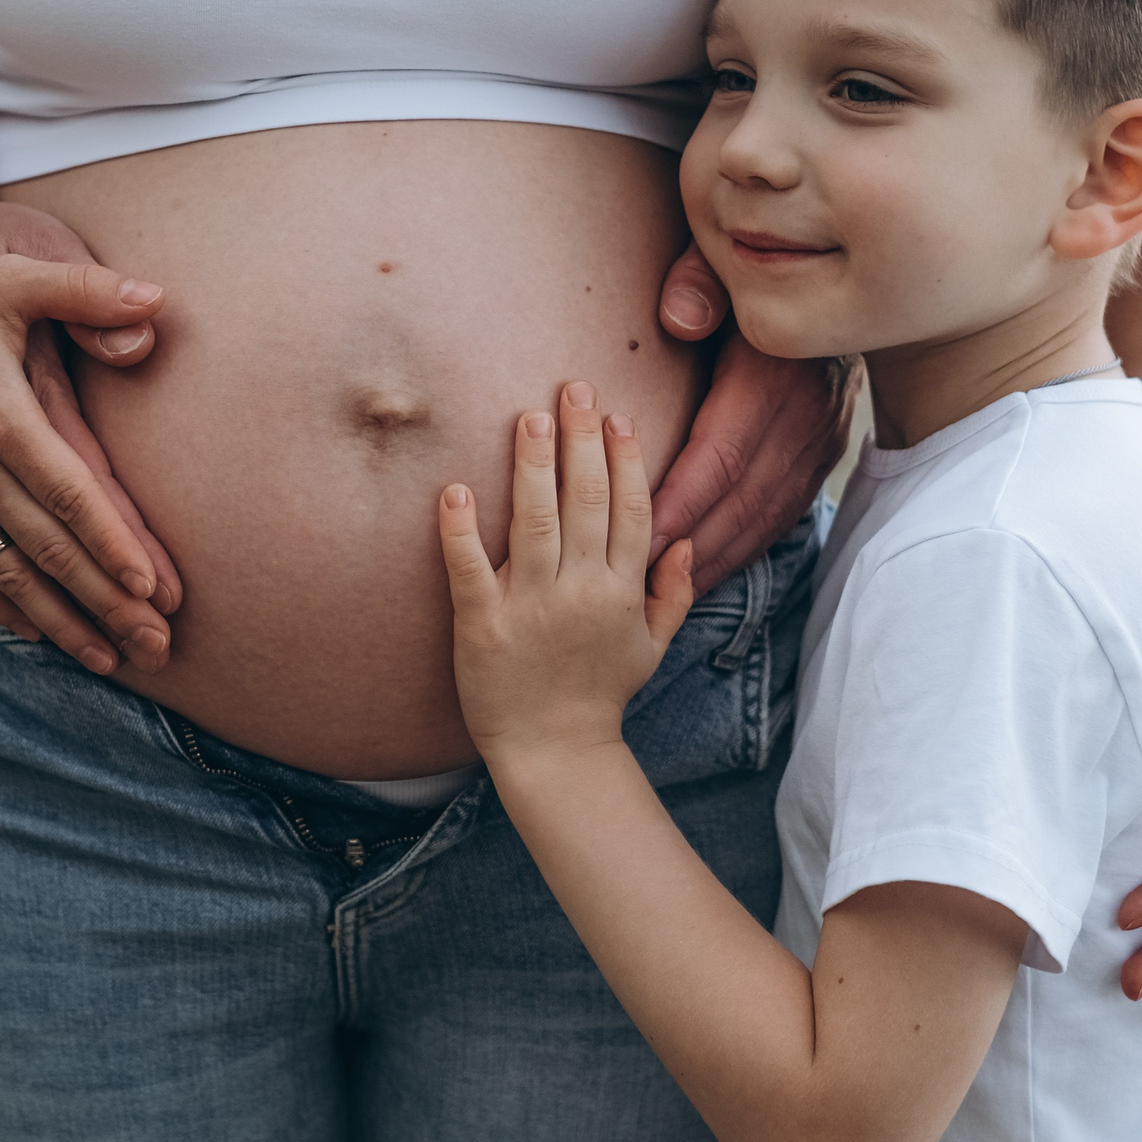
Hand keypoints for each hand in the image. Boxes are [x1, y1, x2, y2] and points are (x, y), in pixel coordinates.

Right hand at [0, 184, 182, 624]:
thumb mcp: (12, 277)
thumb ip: (86, 290)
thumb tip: (158, 298)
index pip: (66, 494)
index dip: (109, 544)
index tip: (149, 588)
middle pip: (47, 549)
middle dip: (104, 604)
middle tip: (156, 647)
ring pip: (9, 573)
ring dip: (61, 621)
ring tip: (110, 659)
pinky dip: (5, 606)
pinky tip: (40, 635)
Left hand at [439, 381, 695, 760]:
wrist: (554, 753)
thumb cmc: (600, 694)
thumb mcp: (651, 646)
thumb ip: (674, 591)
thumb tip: (688, 539)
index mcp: (622, 591)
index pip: (630, 509)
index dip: (626, 458)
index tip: (617, 414)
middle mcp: (581, 592)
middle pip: (586, 501)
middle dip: (580, 440)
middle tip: (572, 387)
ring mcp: (531, 607)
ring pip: (535, 521)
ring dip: (532, 464)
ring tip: (528, 416)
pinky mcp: (482, 626)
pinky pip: (470, 569)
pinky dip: (461, 529)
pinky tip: (454, 489)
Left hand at [652, 243, 859, 590]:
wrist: (841, 276)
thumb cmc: (756, 270)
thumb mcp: (726, 259)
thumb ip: (699, 282)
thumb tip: (677, 319)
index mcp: (775, 372)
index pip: (725, 453)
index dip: (682, 500)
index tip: (638, 537)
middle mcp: (806, 416)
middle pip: (743, 499)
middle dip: (690, 547)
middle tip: (635, 585)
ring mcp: (820, 442)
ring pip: (765, 517)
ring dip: (714, 558)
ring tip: (662, 594)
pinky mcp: (822, 457)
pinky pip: (780, 516)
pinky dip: (740, 549)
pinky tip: (700, 573)